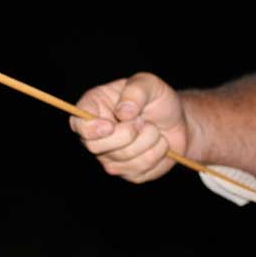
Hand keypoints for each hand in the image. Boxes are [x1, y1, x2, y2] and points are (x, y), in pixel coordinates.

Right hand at [69, 72, 188, 182]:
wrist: (177, 121)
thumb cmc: (157, 99)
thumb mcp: (150, 84)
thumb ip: (136, 91)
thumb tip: (123, 112)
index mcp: (94, 108)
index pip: (78, 124)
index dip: (90, 129)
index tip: (110, 125)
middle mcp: (97, 136)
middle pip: (94, 146)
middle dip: (126, 134)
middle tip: (143, 121)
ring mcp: (110, 157)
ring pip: (121, 159)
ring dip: (147, 141)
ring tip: (154, 129)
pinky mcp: (128, 172)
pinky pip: (139, 170)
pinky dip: (156, 154)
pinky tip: (159, 143)